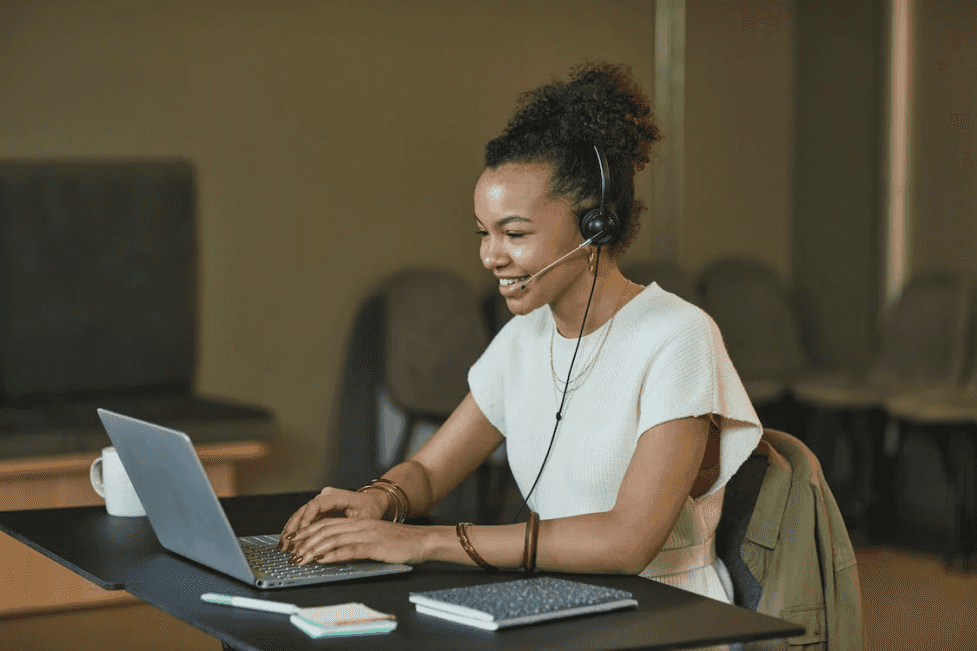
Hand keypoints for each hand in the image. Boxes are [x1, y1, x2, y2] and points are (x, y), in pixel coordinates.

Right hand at [279, 487, 385, 551]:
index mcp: (336, 496)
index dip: (306, 520)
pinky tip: (289, 544)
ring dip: (291, 531)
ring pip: (300, 516)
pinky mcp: (319, 510)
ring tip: (283, 547)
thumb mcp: (363, 520)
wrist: (373, 503)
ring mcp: (320, 502)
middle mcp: (325, 496)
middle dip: (294, 529)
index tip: (300, 534)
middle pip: (304, 511)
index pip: (315, 505)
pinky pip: (304, 520)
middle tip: (286, 545)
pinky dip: (296, 532)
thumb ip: (347, 529)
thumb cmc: (370, 510)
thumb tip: (331, 544)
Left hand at [286, 518, 430, 565]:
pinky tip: (323, 560)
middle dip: (305, 541)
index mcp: (359, 522)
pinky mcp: (376, 546)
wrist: (423, 541)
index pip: (327, 524)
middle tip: (291, 553)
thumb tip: (335, 550)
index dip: (307, 531)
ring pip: (334, 539)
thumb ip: (357, 540)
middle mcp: (361, 525)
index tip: (293, 540)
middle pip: (326, 530)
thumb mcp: (375, 537)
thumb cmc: (401, 543)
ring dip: (314, 549)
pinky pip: (351, 550)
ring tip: (301, 558)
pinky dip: (334, 555)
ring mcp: (368, 535)